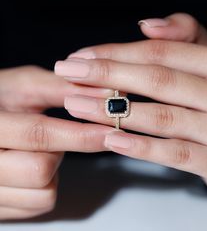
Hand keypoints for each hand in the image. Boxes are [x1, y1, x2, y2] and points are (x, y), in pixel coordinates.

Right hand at [0, 66, 112, 219]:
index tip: (108, 134)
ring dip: (52, 169)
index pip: (36, 135)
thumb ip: (61, 88)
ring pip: (43, 193)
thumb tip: (106, 93)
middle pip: (40, 170)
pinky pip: (40, 204)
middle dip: (58, 152)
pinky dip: (47, 185)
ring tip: (37, 150)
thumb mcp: (22, 86)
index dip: (78, 135)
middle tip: (52, 137)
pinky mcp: (1, 207)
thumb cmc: (0, 101)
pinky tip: (32, 165)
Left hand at [55, 13, 206, 192]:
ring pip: (161, 118)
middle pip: (157, 81)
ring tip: (78, 105)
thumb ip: (187, 39)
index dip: (117, 53)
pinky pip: (175, 154)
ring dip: (114, 111)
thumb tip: (149, 26)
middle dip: (107, 76)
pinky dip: (141, 147)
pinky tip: (111, 140)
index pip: (161, 53)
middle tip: (68, 74)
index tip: (82, 57)